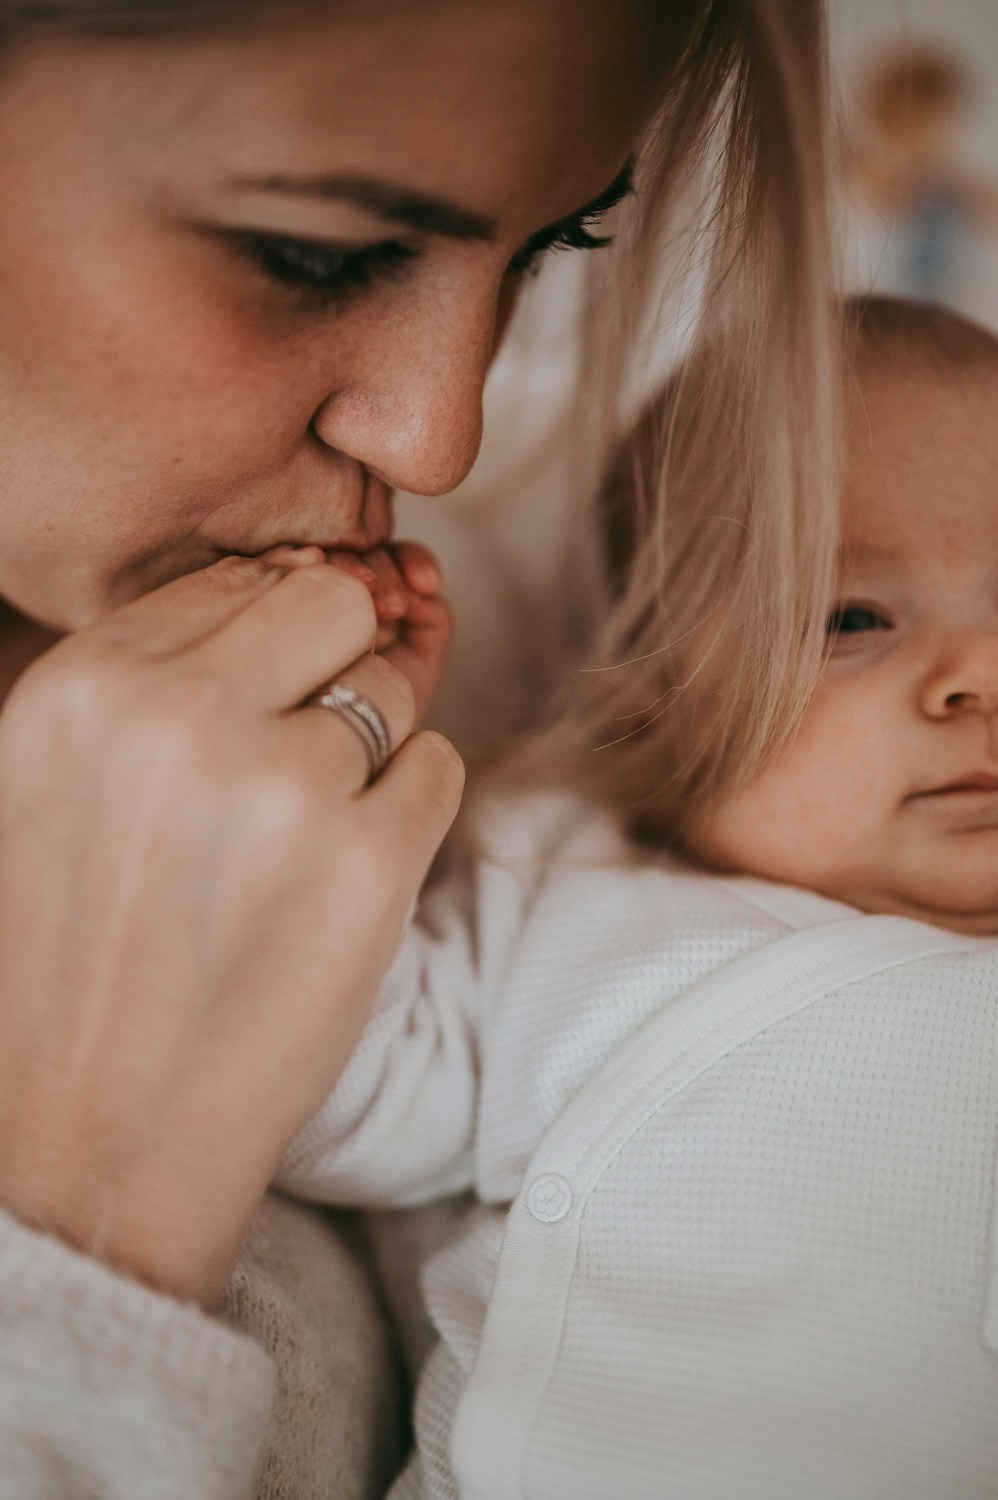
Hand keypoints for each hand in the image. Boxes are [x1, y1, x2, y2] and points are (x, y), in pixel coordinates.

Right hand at [0, 553, 463, 1306]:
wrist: (89, 1141)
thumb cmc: (70, 960)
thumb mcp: (51, 784)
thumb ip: (149, 680)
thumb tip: (288, 587)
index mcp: (84, 686)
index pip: (233, 583)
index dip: (262, 645)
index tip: (259, 705)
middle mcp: (178, 718)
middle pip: (332, 609)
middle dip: (331, 669)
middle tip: (295, 760)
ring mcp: (282, 789)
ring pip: (395, 690)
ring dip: (368, 754)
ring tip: (296, 847)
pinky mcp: (371, 866)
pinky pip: (442, 769)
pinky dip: (410, 815)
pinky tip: (342, 881)